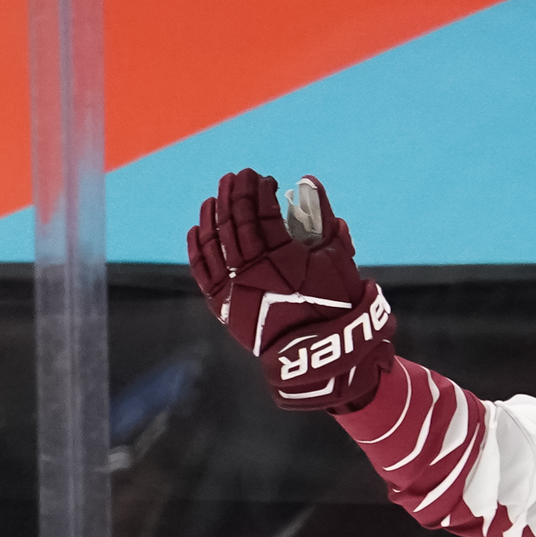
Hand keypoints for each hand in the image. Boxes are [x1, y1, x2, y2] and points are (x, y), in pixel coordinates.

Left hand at [187, 170, 394, 411]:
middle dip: (235, 193)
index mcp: (283, 257)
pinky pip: (202, 269)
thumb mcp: (337, 261)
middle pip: (236, 219)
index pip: (262, 209)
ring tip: (216, 197)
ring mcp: (234, 288)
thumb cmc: (335, 308)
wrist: (319, 359)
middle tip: (237, 177)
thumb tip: (309, 180)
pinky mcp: (223, 306)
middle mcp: (253, 269)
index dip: (260, 188)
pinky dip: (198, 246)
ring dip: (213, 213)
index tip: (263, 178)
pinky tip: (198, 228)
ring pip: (215, 240)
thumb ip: (323, 218)